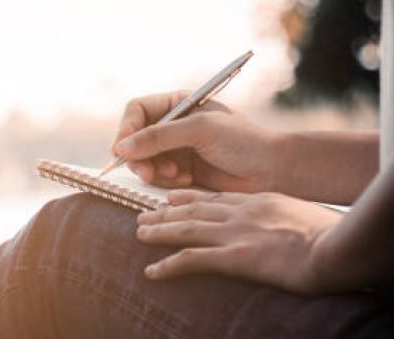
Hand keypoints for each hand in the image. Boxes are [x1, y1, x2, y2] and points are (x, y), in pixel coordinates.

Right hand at [112, 90, 280, 193]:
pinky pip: (157, 176)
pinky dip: (165, 180)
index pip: (137, 110)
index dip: (127, 129)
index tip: (123, 149)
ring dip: (153, 170)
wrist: (271, 170)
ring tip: (176, 175)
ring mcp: (177, 148)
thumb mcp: (200, 130)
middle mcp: (174, 124)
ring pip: (143, 160)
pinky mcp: (181, 170)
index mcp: (179, 103)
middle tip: (147, 172)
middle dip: (139, 156)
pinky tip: (185, 179)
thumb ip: (159, 136)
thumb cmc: (244, 142)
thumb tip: (121, 147)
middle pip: (135, 138)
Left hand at [135, 189, 342, 293]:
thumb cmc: (340, 239)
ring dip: (159, 232)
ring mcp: (239, 233)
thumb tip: (297, 236)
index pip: (220, 197)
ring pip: (187, 228)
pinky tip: (151, 272)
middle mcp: (246, 212)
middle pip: (197, 209)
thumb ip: (295, 224)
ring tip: (139, 235)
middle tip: (144, 215)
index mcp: (265, 201)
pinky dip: (168, 265)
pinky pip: (193, 259)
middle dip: (167, 212)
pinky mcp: (236, 256)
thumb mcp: (313, 222)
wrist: (343, 248)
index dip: (193, 198)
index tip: (174, 199)